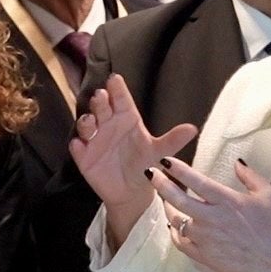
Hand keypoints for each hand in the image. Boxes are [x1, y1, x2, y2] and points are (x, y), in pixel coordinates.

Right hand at [69, 75, 197, 243]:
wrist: (132, 192)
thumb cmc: (145, 164)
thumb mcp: (159, 153)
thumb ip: (172, 140)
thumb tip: (193, 129)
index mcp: (127, 118)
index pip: (121, 99)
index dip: (117, 89)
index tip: (115, 79)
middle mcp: (108, 124)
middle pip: (101, 108)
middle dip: (99, 102)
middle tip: (101, 96)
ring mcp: (94, 140)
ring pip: (87, 126)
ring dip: (86, 122)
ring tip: (90, 121)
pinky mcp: (84, 157)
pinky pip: (78, 149)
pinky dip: (77, 146)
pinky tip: (78, 145)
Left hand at [147, 157, 270, 271]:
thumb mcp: (269, 196)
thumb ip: (250, 176)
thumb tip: (237, 162)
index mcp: (227, 201)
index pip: (196, 181)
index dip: (178, 169)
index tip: (165, 161)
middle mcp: (211, 219)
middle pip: (177, 200)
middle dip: (160, 184)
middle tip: (151, 174)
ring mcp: (205, 239)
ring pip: (175, 220)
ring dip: (166, 207)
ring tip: (164, 198)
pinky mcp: (203, 256)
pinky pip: (180, 242)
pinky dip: (173, 231)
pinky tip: (173, 225)